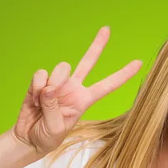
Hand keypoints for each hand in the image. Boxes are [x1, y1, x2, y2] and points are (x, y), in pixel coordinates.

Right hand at [13, 26, 142, 156]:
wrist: (29, 138)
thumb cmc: (47, 138)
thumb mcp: (56, 129)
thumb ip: (54, 108)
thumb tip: (49, 88)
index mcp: (84, 101)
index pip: (107, 86)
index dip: (123, 75)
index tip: (139, 63)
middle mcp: (74, 88)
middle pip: (88, 62)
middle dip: (98, 45)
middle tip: (107, 29)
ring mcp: (58, 83)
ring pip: (62, 68)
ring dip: (53, 84)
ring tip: (43, 103)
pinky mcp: (41, 82)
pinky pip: (41, 74)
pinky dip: (37, 86)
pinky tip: (34, 99)